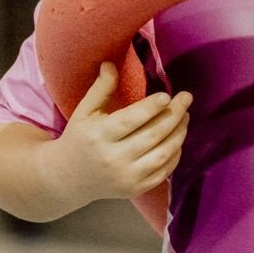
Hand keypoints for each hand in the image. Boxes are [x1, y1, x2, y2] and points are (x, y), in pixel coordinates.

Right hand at [43, 62, 191, 204]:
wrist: (67, 179)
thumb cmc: (78, 139)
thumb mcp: (84, 112)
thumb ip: (101, 88)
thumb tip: (110, 63)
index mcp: (98, 137)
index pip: (130, 120)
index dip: (151, 107)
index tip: (167, 95)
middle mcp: (113, 159)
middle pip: (152, 135)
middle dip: (174, 115)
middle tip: (186, 98)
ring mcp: (126, 178)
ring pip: (162, 154)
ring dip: (179, 133)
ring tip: (186, 116)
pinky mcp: (135, 190)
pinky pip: (164, 172)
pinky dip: (176, 154)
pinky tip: (178, 137)